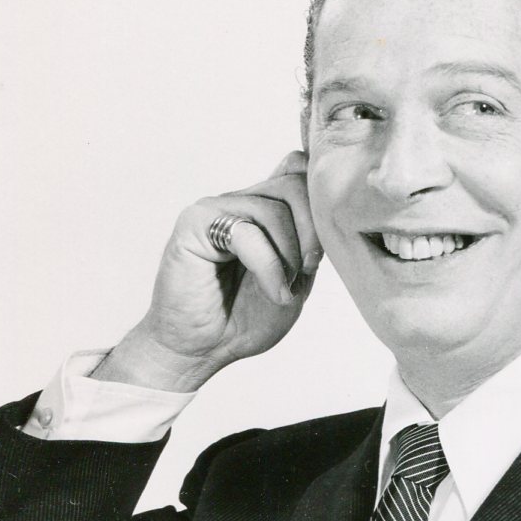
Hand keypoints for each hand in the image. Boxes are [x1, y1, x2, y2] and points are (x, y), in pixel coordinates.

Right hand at [94, 152, 319, 391]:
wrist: (202, 350)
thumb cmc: (244, 318)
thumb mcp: (296, 277)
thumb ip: (309, 240)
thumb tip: (324, 201)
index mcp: (265, 209)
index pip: (299, 170)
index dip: (320, 198)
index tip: (321, 249)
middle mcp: (241, 201)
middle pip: (295, 183)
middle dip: (313, 231)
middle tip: (306, 271)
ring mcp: (217, 208)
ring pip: (275, 208)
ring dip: (290, 256)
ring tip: (283, 289)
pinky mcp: (195, 223)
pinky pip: (246, 231)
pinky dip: (269, 267)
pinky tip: (273, 292)